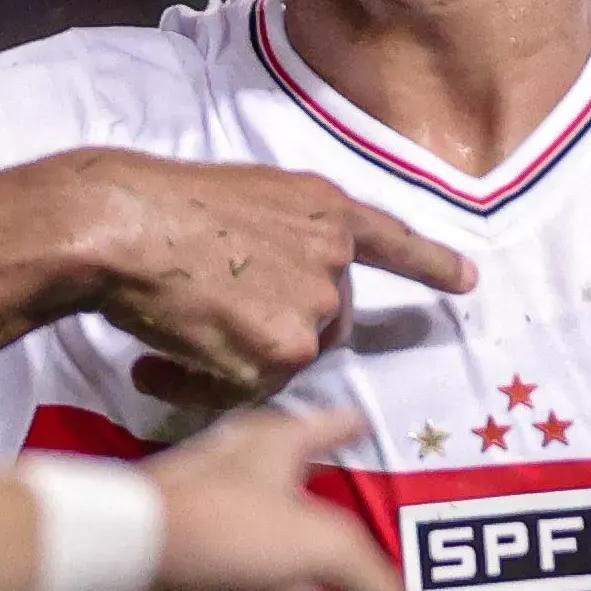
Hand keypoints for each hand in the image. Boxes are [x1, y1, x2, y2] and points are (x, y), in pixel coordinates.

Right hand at [66, 151, 473, 407]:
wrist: (122, 225)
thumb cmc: (162, 205)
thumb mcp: (249, 197)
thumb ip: (287, 236)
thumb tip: (284, 288)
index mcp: (325, 211)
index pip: (391, 240)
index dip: (430, 263)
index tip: (468, 280)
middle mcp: (332, 259)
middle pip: (328, 323)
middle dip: (283, 331)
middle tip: (215, 317)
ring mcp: (311, 310)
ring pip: (285, 360)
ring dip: (233, 361)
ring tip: (174, 332)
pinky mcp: (281, 356)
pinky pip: (245, 393)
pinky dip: (197, 386)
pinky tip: (156, 362)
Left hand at [71, 408, 399, 590]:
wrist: (122, 566)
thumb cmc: (225, 527)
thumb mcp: (322, 545)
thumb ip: (368, 577)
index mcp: (274, 446)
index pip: (325, 426)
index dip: (348, 426)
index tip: (366, 425)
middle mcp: (245, 485)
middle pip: (311, 530)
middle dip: (328, 575)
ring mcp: (214, 539)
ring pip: (278, 584)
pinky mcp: (189, 586)